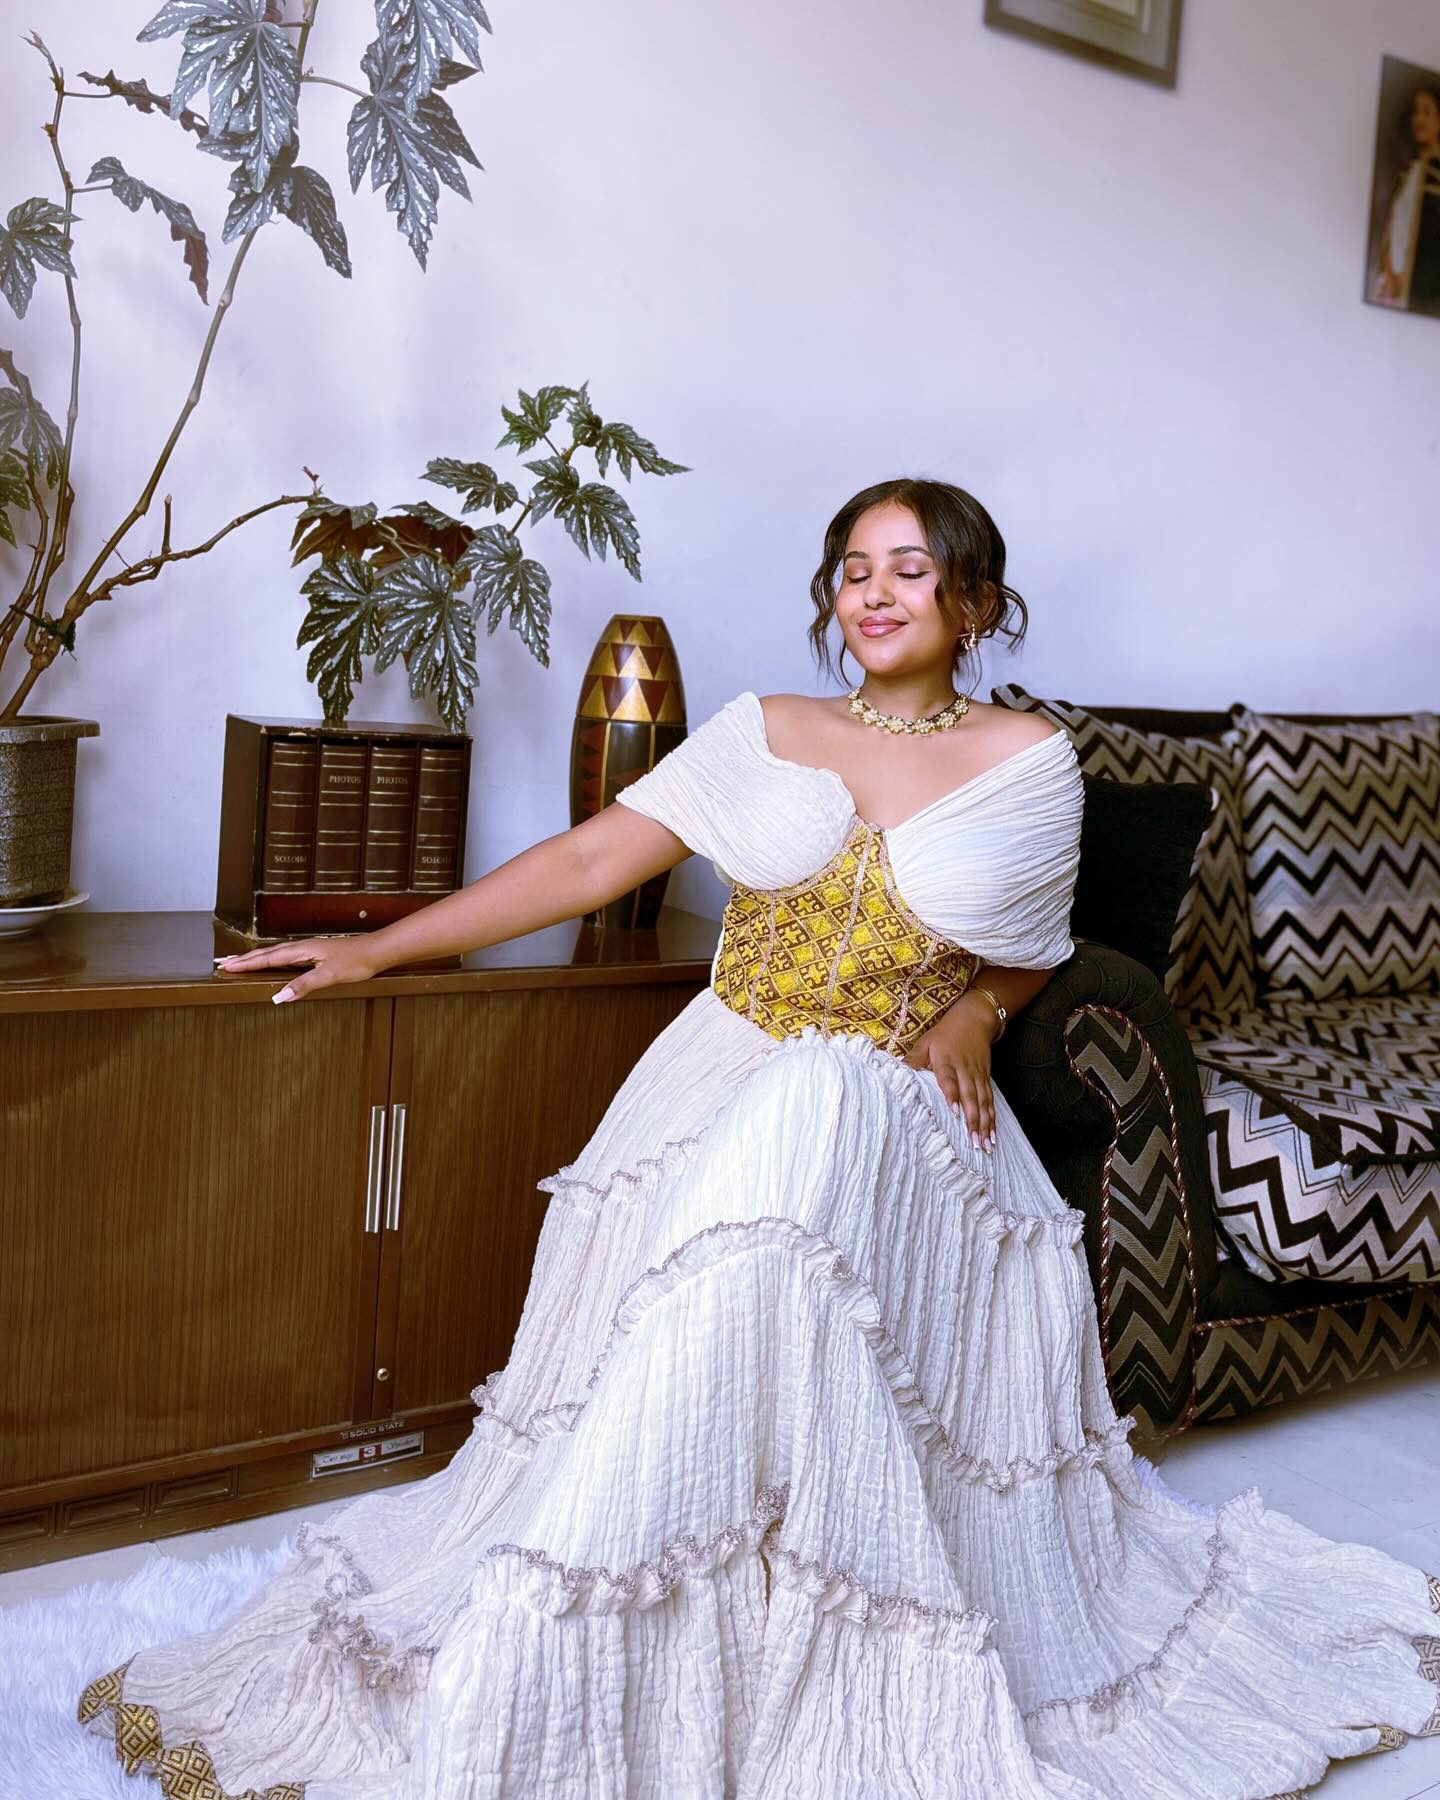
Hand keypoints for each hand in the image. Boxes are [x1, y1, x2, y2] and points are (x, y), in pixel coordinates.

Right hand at [213, 934, 381, 1003]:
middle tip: (223, 963)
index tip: (226, 967)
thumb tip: (279, 996)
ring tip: (239, 962)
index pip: (266, 958)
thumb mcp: (329, 976)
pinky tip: (271, 963)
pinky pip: (285, 956)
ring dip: (255, 958)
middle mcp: (301, 948)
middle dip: (243, 959)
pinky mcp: (314, 954)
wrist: (376, 951)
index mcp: (300, 951)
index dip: (245, 964)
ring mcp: (307, 950)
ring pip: (274, 954)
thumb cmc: (356, 961)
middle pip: (265, 953)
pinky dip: (271, 959)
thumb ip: (303, 985)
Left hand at [902, 999, 996, 1151]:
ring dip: (985, 1124)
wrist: (973, 1019)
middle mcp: (964, 1070)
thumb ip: (913, 1060)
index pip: (949, 1080)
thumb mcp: (925, 1042)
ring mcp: (977, 1075)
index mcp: (946, 1061)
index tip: (955, 1113)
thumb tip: (896, 1075)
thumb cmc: (944, 1033)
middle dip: (973, 1120)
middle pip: (970, 1096)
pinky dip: (992, 1117)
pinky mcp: (986, 1078)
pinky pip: (990, 1100)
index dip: (953, 1096)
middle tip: (973, 1141)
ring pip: (983, 1102)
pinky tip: (993, 1134)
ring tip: (985, 1145)